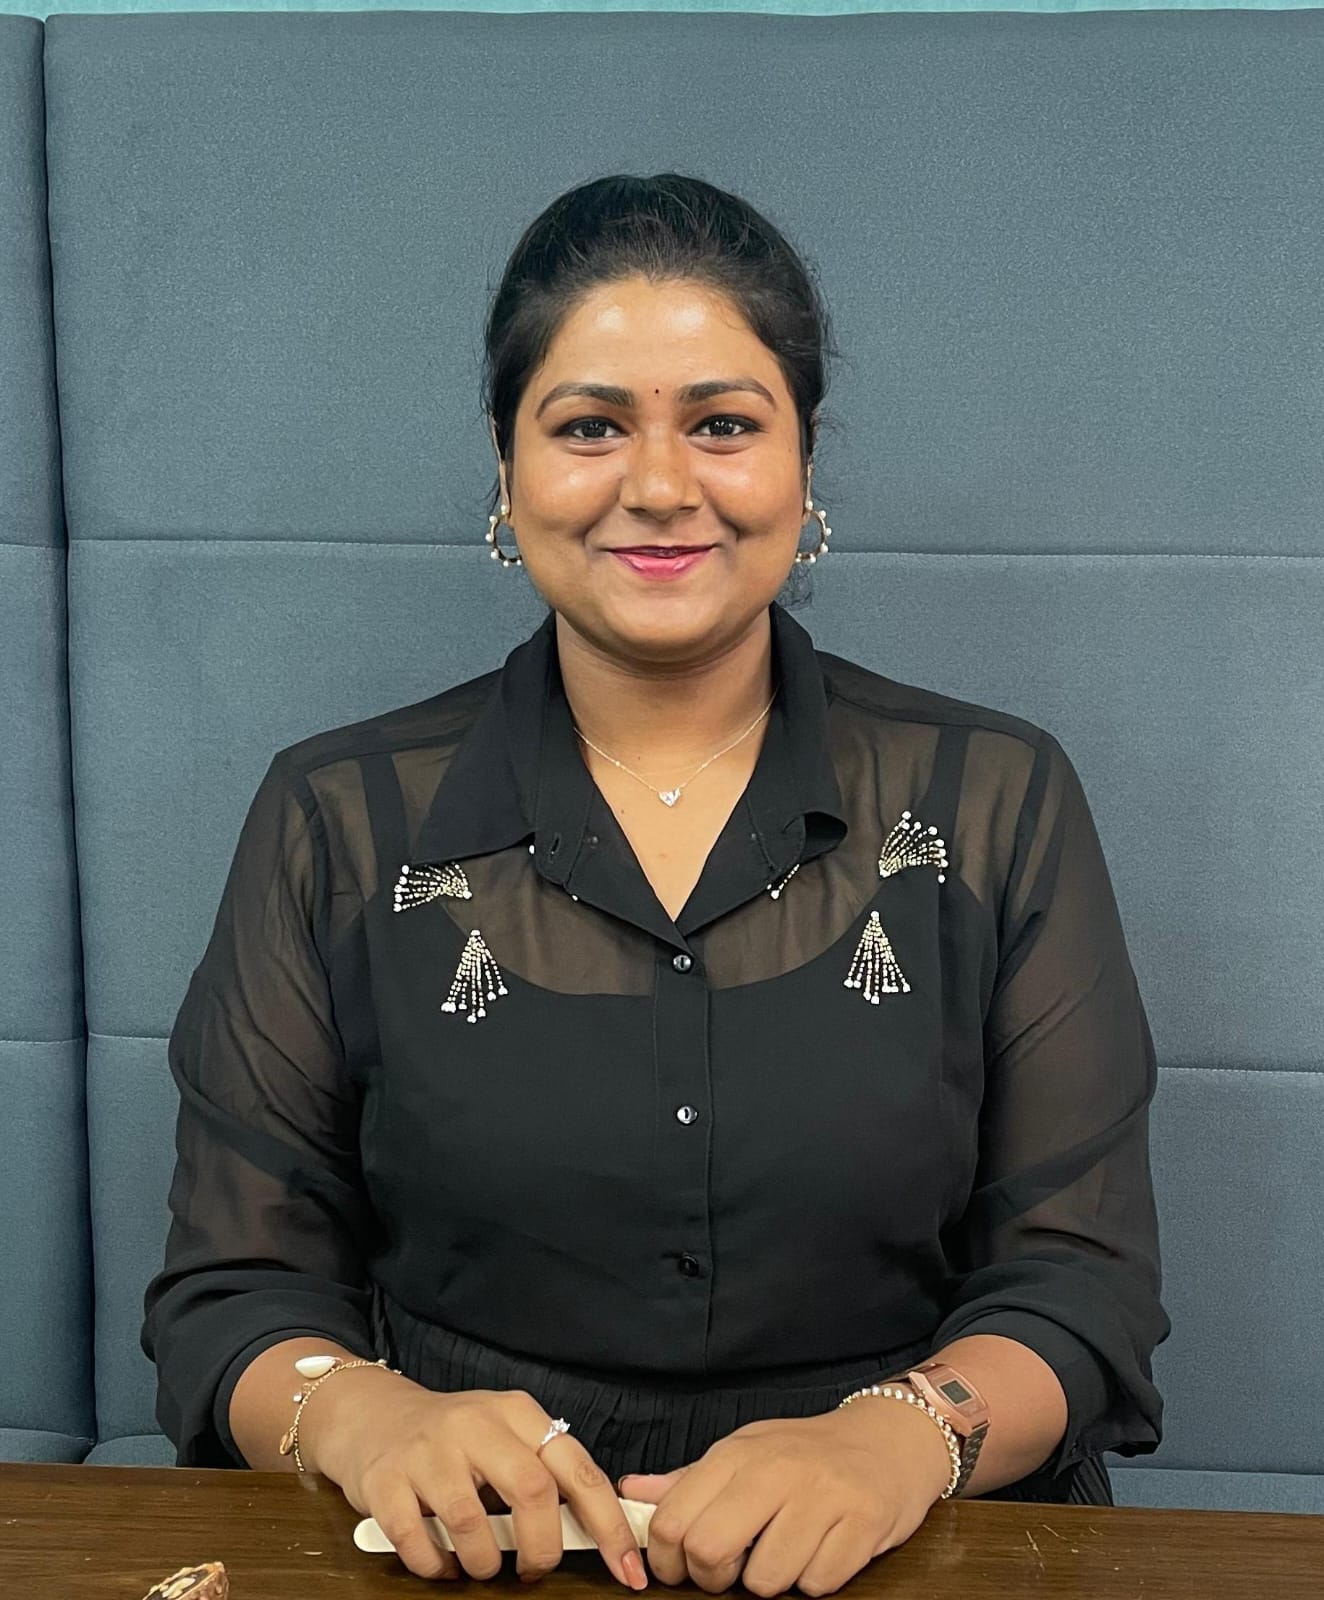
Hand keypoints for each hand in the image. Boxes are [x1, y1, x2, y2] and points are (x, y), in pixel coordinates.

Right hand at [299, 1370, 646, 1588]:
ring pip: (472, 1522)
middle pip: (533, 1491)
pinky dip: (434, 1566)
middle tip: (532, 1571)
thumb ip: (544, 1475)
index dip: (608, 1525)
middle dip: (542, 1548)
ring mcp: (428, 1450)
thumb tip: (597, 1533)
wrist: (372, 1417)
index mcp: (517, 1413)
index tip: (627, 1569)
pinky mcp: (385, 1479)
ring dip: (483, 1564)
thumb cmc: (453, 1441)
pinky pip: (416, 1541)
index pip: (577, 1470)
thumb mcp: (504, 1439)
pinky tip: (440, 1562)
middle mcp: (475, 1423)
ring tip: (479, 1565)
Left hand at [617, 1399, 952, 1595]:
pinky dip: (815, 1580)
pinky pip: (817, 1585)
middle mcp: (778, 1470)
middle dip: (714, 1578)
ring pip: (766, 1581)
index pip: (674, 1519)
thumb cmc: (809, 1453)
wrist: (891, 1439)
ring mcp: (822, 1497)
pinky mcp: (862, 1525)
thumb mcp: (747, 1452)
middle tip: (732, 1570)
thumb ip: (691, 1480)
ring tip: (786, 1551)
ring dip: (772, 1581)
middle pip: (709, 1551)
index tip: (680, 1568)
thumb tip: (634, 1493)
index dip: (667, 1560)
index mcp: (740, 1453)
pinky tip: (822, 1550)